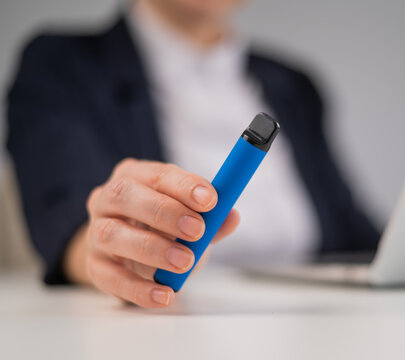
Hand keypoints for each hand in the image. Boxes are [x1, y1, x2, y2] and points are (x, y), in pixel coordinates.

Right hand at [64, 158, 239, 307]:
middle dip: (165, 212)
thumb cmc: (165, 226)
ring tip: (184, 262)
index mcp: (135, 175)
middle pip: (125, 195)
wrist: (130, 252)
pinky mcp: (94, 265)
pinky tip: (165, 294)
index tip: (211, 200)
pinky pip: (111, 277)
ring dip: (152, 248)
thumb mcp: (192, 217)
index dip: (184, 185)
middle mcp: (107, 198)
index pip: (157, 174)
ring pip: (112, 234)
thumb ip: (212, 218)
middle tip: (197, 230)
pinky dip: (139, 288)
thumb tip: (232, 216)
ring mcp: (95, 232)